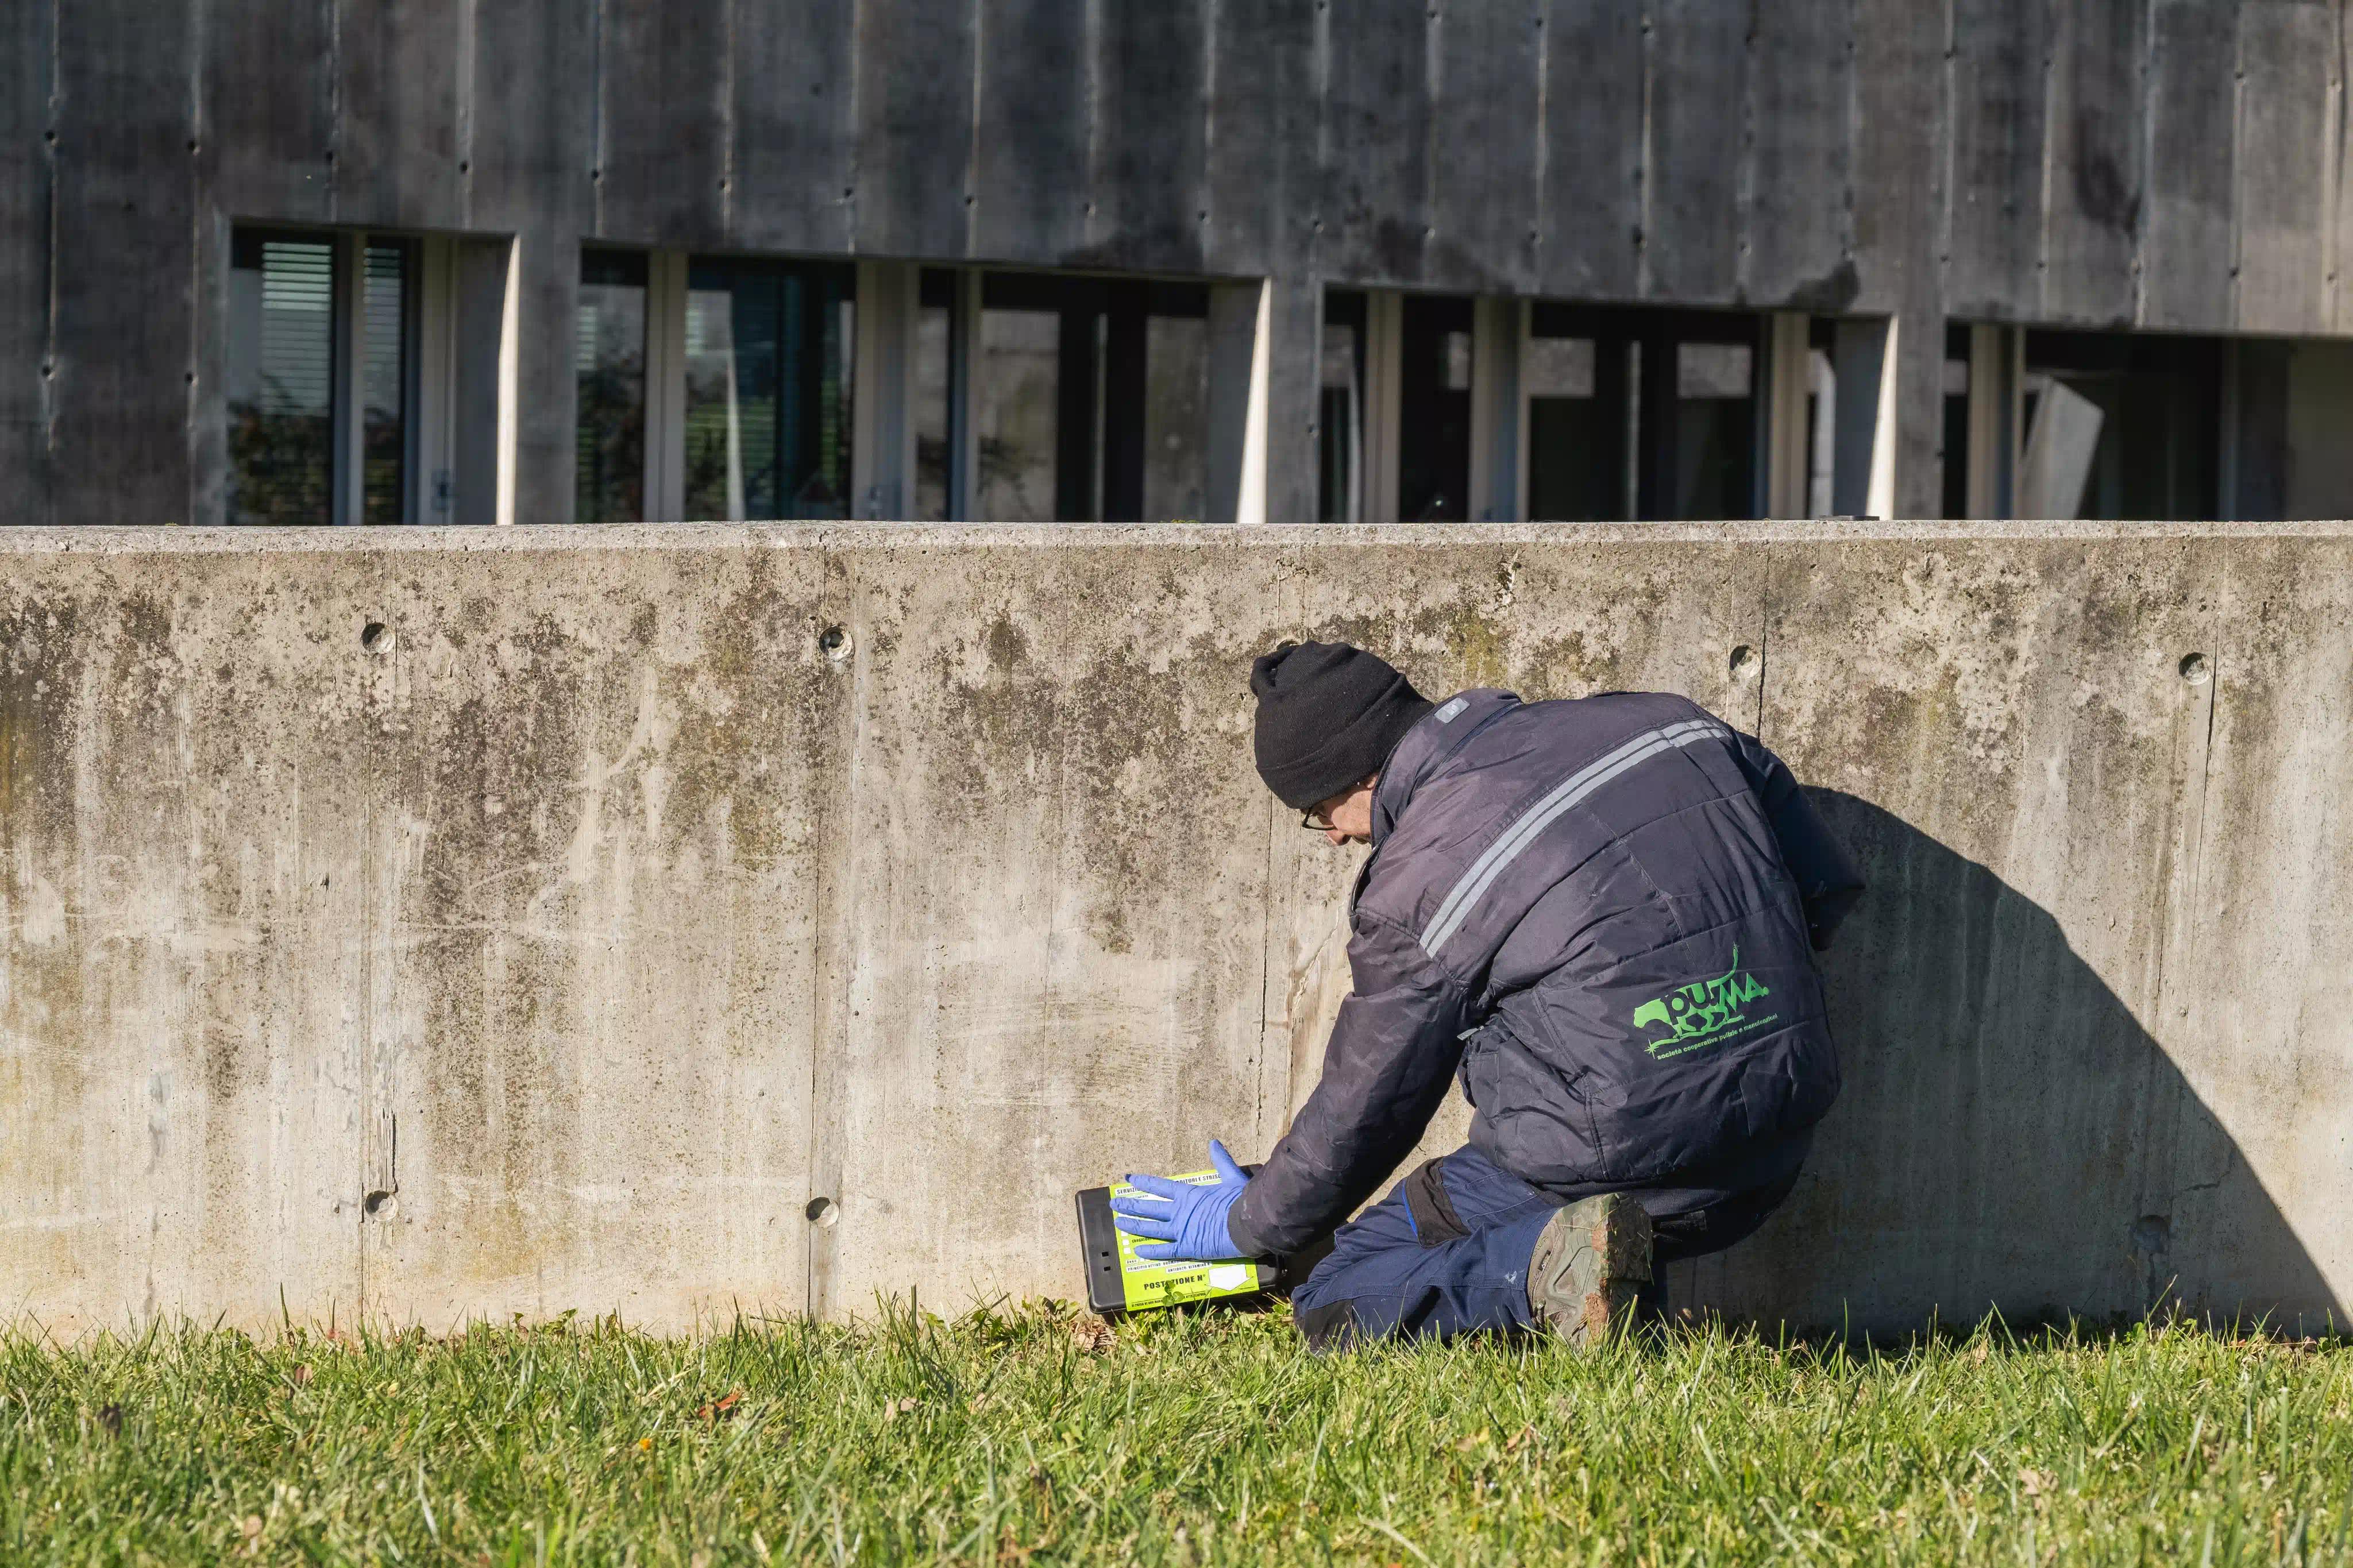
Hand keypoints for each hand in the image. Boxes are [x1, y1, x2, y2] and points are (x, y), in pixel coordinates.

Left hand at [1110, 1140, 1250, 1261]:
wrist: (1247, 1224)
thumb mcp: (1230, 1176)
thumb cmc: (1241, 1200)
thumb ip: (1220, 1161)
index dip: (1142, 1181)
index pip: (1159, 1186)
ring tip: (1118, 1222)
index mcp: (1188, 1194)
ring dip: (1133, 1225)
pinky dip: (1150, 1250)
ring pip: (1150, 1228)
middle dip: (1130, 1204)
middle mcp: (1179, 1211)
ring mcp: (1180, 1230)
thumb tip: (1213, 1142)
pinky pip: (1163, 1251)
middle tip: (1114, 1204)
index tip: (1128, 1178)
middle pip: (1148, 1207)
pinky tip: (1137, 1250)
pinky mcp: (1186, 1248)